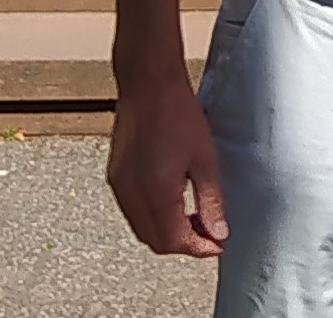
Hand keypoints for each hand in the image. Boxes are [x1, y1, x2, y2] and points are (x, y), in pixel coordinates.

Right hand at [106, 73, 228, 256]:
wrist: (148, 83)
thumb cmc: (177, 112)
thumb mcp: (206, 159)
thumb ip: (211, 201)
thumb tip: (218, 231)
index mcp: (156, 190)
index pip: (174, 240)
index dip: (198, 248)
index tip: (215, 244)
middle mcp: (132, 192)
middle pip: (155, 241)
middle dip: (183, 244)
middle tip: (208, 234)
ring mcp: (119, 184)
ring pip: (142, 228)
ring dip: (167, 231)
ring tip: (194, 219)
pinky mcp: (115, 175)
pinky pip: (132, 210)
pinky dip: (152, 216)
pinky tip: (172, 203)